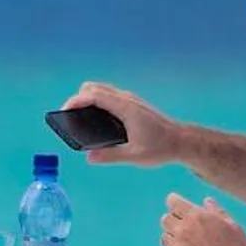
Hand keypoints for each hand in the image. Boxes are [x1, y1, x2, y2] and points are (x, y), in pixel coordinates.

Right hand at [61, 82, 182, 166]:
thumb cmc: (160, 148)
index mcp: (125, 108)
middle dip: (78, 99)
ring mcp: (130, 100)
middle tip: (71, 117)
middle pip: (94, 88)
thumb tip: (90, 157)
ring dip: (87, 99)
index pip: (94, 95)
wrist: (181, 141)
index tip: (64, 112)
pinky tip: (96, 120)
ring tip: (80, 118)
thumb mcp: (135, 156)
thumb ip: (110, 156)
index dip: (75, 101)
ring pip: (101, 90)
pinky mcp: (132, 104)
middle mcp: (126, 99)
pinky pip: (108, 96)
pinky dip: (97, 102)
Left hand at [160, 193, 245, 245]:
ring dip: (172, 239)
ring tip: (186, 244)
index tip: (174, 202)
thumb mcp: (231, 225)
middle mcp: (183, 231)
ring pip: (165, 239)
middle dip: (172, 220)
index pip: (174, 203)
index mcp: (196, 217)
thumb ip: (216, 211)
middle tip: (181, 225)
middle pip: (166, 220)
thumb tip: (206, 201)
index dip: (174, 202)